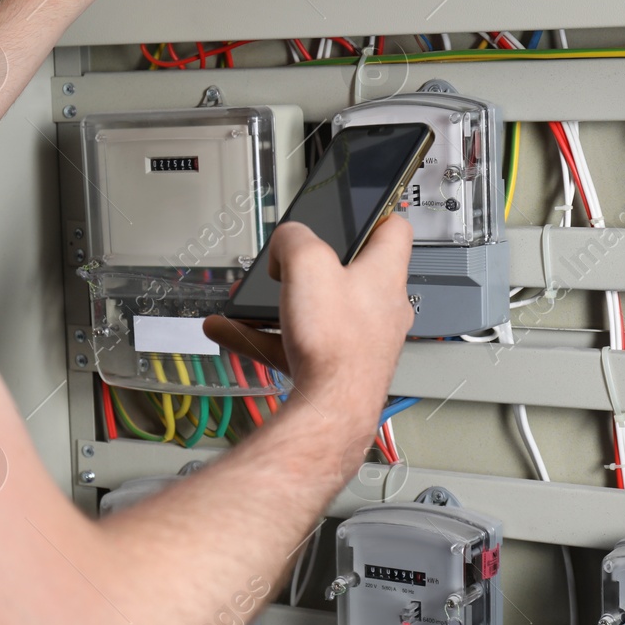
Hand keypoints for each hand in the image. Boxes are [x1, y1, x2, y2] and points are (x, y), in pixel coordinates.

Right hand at [204, 217, 414, 447]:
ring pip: (316, 311)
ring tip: (244, 301)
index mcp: (384, 274)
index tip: (355, 213)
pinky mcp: (336, 368)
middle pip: (347, 273)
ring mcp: (359, 341)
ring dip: (278, 304)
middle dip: (308, 268)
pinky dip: (264, 337)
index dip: (373, 215)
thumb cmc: (336, 343)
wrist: (331, 411)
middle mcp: (379, 308)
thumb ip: (294, 239)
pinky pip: (295, 344)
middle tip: (285, 264)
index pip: (394, 230)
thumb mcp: (307, 263)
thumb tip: (287, 241)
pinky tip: (230, 332)